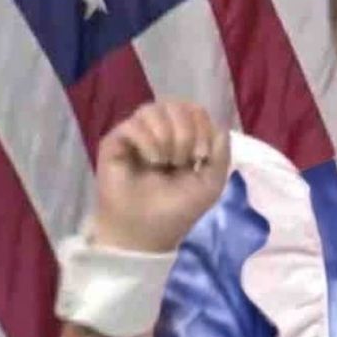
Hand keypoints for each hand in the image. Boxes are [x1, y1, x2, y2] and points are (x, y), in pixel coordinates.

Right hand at [91, 101, 230, 251]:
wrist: (147, 232)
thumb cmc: (178, 209)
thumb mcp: (211, 182)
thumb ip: (221, 152)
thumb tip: (218, 126)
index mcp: (182, 137)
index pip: (194, 109)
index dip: (203, 126)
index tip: (202, 156)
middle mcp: (159, 131)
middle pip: (177, 105)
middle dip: (186, 132)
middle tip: (184, 160)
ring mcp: (136, 134)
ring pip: (154, 108)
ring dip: (167, 136)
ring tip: (166, 162)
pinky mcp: (115, 142)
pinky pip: (133, 124)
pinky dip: (148, 142)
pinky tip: (151, 161)